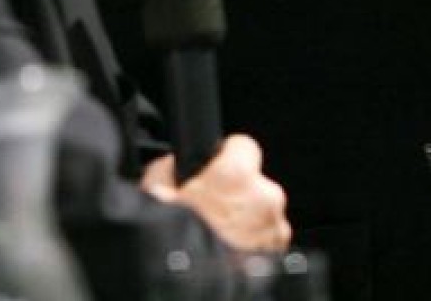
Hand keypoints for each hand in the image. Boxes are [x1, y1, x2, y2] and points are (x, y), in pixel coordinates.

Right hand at [141, 133, 291, 252]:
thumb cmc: (168, 247)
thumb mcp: (152, 194)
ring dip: (245, 220)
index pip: (243, 145)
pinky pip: (267, 239)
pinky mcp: (278, 253)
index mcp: (236, 175)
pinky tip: (229, 254)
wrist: (179, 291)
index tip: (215, 169)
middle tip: (208, 213)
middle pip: (254, 182)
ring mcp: (274, 228)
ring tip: (216, 238)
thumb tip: (176, 164)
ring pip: (262, 212)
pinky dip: (252, 244)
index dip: (225, 156)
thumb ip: (171, 169)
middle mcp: (263, 197)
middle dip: (235, 194)